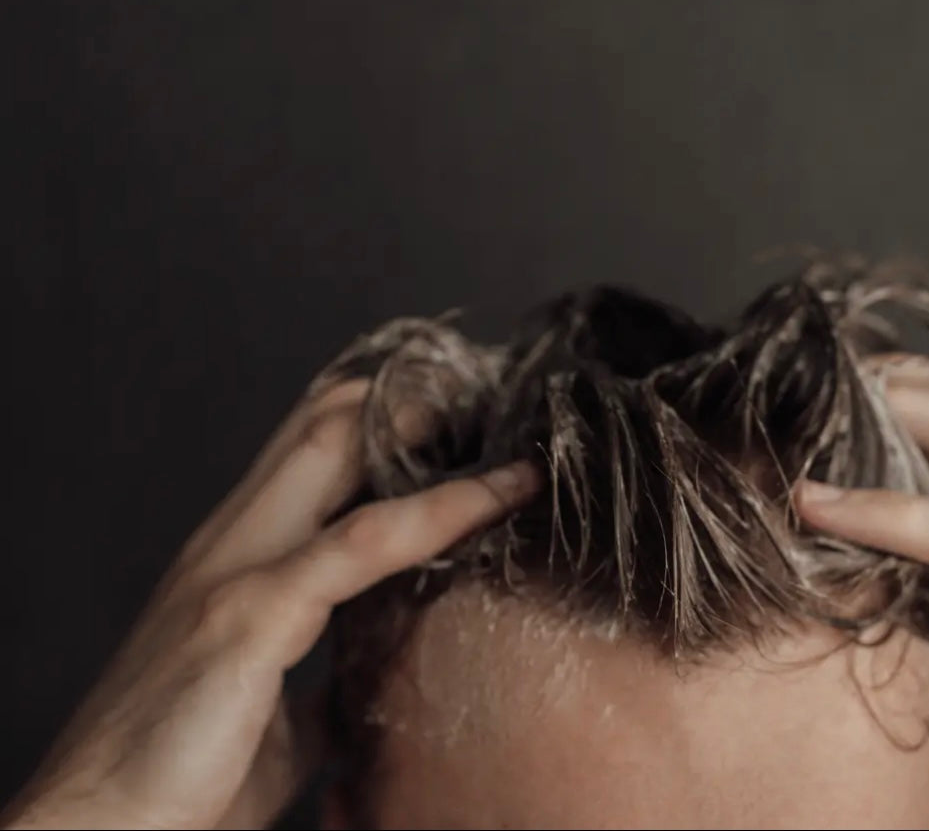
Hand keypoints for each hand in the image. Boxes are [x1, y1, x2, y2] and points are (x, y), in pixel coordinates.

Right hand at [1, 379, 538, 829]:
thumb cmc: (182, 780)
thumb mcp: (274, 718)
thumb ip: (320, 682)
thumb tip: (370, 675)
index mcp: (233, 564)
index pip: (306, 456)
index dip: (378, 423)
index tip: (459, 418)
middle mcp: (228, 547)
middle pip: (319, 430)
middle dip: (404, 399)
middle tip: (487, 391)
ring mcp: (234, 572)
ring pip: (332, 453)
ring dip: (424, 428)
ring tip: (503, 424)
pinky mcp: (247, 616)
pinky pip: (362, 543)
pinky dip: (437, 513)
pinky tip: (492, 497)